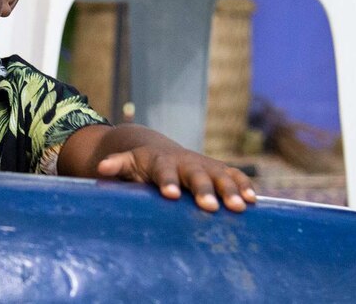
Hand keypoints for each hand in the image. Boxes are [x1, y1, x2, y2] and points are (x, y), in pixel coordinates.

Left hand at [97, 145, 256, 212]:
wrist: (158, 148)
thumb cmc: (140, 163)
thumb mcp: (126, 162)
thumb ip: (116, 165)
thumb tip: (101, 168)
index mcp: (161, 163)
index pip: (164, 172)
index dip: (167, 182)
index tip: (170, 195)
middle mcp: (186, 163)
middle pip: (196, 176)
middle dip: (204, 190)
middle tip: (209, 207)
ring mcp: (204, 165)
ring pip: (220, 176)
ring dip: (230, 190)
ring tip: (240, 207)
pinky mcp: (219, 170)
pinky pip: (234, 176)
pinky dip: (244, 186)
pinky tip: (254, 201)